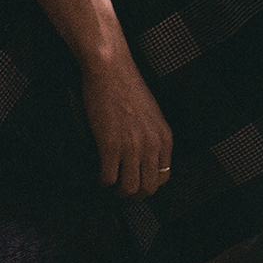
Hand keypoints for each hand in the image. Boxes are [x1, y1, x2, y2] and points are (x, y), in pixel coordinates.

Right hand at [80, 49, 172, 198]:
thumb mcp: (152, 113)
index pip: (164, 177)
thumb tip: (143, 157)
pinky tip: (98, 173)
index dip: (148, 183)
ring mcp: (132, 146)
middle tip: (121, 189)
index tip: (137, 181)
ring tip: (109, 184)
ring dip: (118, 191)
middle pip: (148, 187)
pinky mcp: (110, 144)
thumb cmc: (127, 85)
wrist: (110, 69)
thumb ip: (152, 136)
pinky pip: (108, 177)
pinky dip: (102, 180)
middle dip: (134, 193)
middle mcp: (151, 144)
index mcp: (164, 137)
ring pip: (129, 188)